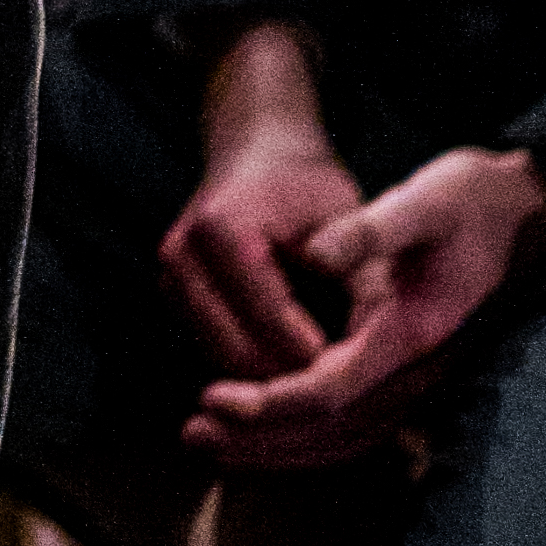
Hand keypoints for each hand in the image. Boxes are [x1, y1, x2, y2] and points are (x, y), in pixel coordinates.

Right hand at [157, 27, 362, 379]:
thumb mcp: (348, 220)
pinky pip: (211, 347)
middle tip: (342, 396)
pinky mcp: (170, 291)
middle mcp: (181, 255)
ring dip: (268, 381)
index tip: (360, 379)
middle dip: (290, 380)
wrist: (255, 148)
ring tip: (320, 388)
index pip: (273, 321)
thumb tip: (377, 351)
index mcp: (224, 231)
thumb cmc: (307, 183)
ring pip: (220, 360)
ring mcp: (168, 275)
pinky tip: (291, 370)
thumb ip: (365, 281)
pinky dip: (250, 366)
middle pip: (236, 352)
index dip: (318, 358)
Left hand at [181, 140, 545, 472]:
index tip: (211, 396)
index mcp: (412, 333)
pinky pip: (355, 424)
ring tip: (212, 441)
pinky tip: (262, 427)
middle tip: (193, 433)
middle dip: (259, 437)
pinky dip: (306, 435)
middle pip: (331, 431)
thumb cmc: (473, 198)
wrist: (528, 209)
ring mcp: (420, 377)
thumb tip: (316, 251)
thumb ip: (370, 228)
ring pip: (343, 438)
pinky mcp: (412, 373)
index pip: (329, 391)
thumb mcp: (424, 199)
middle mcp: (419, 369)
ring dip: (277, 446)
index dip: (268, 402)